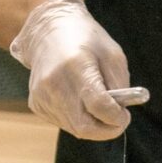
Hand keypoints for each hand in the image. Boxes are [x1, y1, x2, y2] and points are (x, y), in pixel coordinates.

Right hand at [9, 0, 130, 139]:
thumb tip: (119, 114)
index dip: (117, 117)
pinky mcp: (36, 103)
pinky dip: (77, 118)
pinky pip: (63, 122)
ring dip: (92, 123)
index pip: (99, 105)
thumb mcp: (112, 55)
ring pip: (74, 128)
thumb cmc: (87, 41)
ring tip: (98, 105)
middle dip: (106, 131)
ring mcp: (42, 95)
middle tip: (117, 122)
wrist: (49, 31)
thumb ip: (120, 85)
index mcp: (76, 65)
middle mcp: (54, 83)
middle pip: (84, 126)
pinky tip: (79, 100)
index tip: (125, 115)